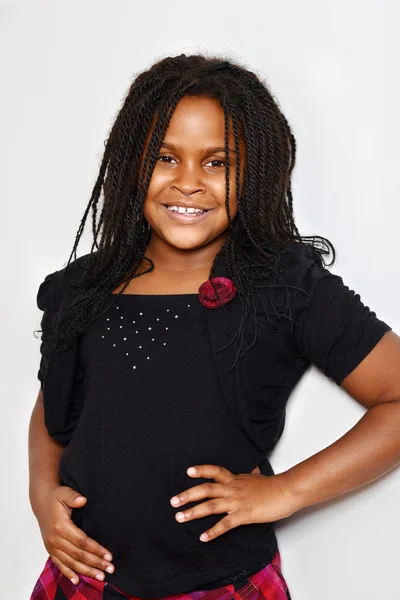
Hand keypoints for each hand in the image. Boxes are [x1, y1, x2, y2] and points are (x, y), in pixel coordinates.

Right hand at [36, 484, 114, 584]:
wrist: (41, 502)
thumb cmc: (55, 497)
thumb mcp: (64, 492)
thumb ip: (73, 497)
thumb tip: (83, 500)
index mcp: (61, 526)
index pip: (82, 542)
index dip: (96, 549)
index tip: (109, 556)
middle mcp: (55, 539)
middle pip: (78, 555)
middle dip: (95, 563)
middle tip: (110, 569)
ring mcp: (52, 546)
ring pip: (70, 563)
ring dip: (86, 571)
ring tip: (100, 577)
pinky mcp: (50, 550)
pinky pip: (59, 564)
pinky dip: (68, 573)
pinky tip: (77, 581)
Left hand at [169, 464, 293, 541]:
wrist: (286, 492)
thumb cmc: (273, 486)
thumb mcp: (257, 477)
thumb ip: (250, 475)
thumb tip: (251, 470)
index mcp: (235, 479)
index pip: (215, 471)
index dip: (201, 470)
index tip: (188, 471)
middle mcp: (233, 489)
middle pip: (206, 489)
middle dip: (188, 495)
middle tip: (173, 501)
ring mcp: (237, 502)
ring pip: (211, 506)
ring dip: (193, 512)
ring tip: (180, 518)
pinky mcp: (244, 515)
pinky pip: (225, 524)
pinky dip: (213, 531)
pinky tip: (203, 537)